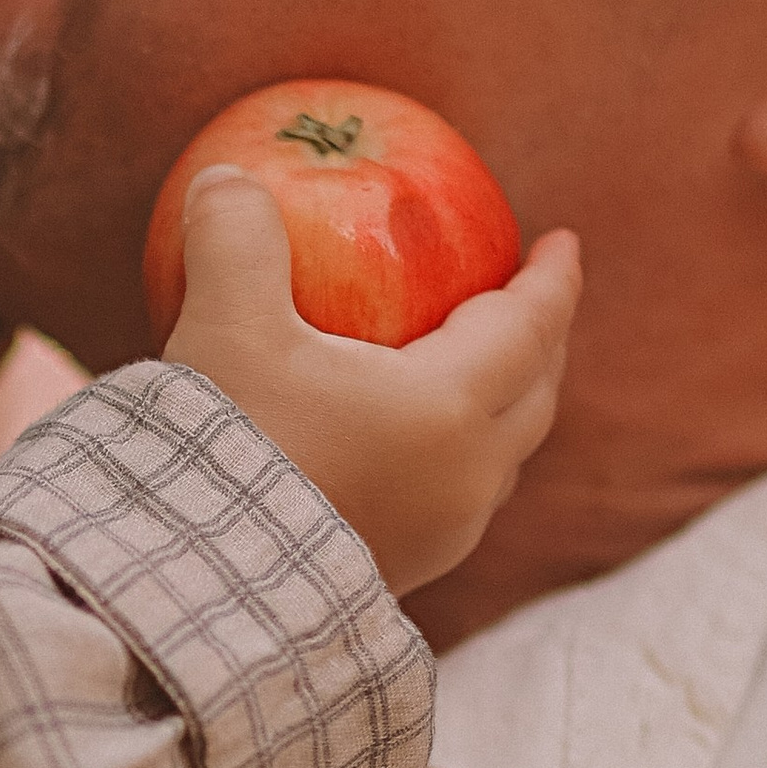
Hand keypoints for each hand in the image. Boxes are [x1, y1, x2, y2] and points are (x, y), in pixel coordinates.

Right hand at [167, 169, 580, 592]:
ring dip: (506, 404)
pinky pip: (459, 499)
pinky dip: (459, 453)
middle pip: (536, 396)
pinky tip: (410, 447)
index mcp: (450, 408)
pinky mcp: (404, 573)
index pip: (531, 328)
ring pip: (503, 457)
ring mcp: (442, 535)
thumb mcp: (225, 327)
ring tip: (480, 371)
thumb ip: (236, 238)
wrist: (203, 590)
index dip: (553, 279)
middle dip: (543, 342)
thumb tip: (227, 177)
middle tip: (528, 301)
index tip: (564, 240)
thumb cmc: (229, 450)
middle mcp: (467, 478)